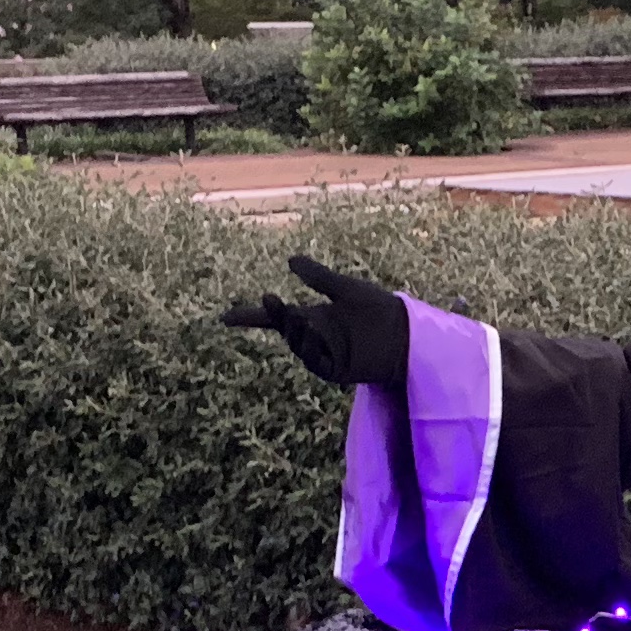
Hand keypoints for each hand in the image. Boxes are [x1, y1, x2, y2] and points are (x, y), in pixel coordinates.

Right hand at [227, 254, 412, 388]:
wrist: (406, 332)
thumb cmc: (380, 310)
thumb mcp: (346, 289)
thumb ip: (319, 277)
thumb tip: (291, 259)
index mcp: (314, 317)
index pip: (276, 318)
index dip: (251, 318)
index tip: (224, 318)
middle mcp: (315, 336)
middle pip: (284, 329)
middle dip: (275, 315)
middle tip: (269, 299)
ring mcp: (324, 355)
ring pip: (297, 345)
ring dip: (294, 330)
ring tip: (301, 315)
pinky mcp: (336, 370)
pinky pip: (315, 361)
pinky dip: (311, 347)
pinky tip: (313, 332)